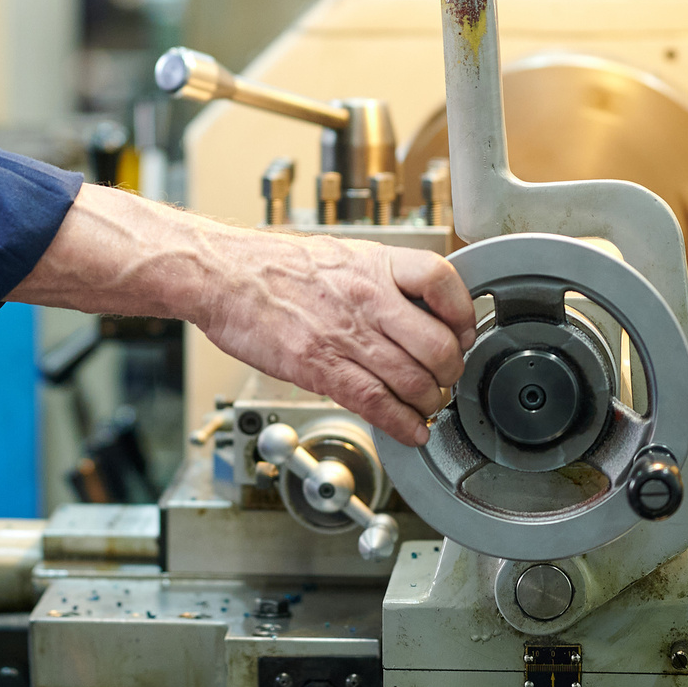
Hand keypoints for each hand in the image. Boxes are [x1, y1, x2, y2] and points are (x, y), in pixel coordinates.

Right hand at [189, 232, 473, 445]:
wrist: (223, 276)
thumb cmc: (274, 266)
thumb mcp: (340, 256)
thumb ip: (379, 282)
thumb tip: (415, 312)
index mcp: (374, 264)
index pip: (442, 281)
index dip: (463, 313)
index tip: (464, 332)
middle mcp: (366, 298)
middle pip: (437, 344)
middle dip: (450, 372)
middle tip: (446, 380)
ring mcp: (345, 335)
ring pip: (413, 381)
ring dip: (429, 403)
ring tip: (426, 407)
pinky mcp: (320, 368)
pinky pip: (377, 404)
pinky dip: (402, 425)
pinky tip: (410, 430)